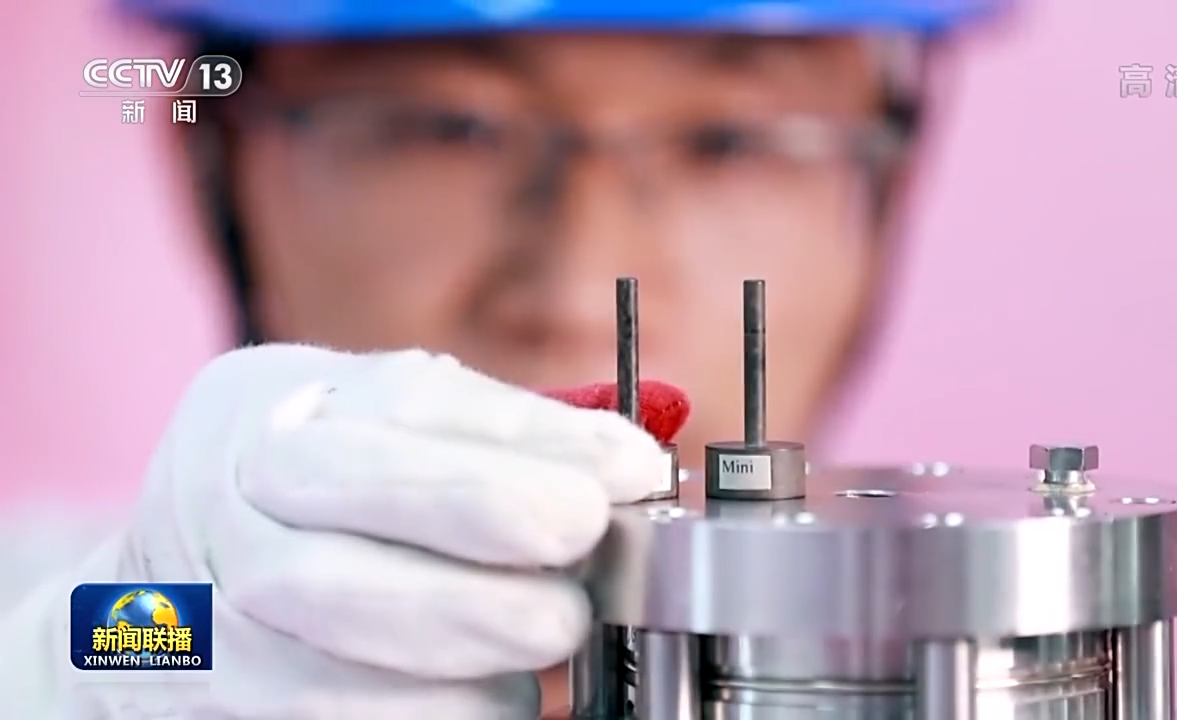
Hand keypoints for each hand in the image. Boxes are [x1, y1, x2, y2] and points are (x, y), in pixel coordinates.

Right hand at [94, 345, 666, 717]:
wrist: (166, 594)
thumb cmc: (310, 492)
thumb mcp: (380, 430)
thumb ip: (493, 436)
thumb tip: (632, 465)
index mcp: (273, 405)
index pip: (409, 406)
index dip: (531, 441)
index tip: (630, 470)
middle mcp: (226, 496)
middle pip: (351, 492)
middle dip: (487, 523)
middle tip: (583, 556)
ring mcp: (210, 603)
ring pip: (337, 612)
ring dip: (470, 633)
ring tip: (555, 634)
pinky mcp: (227, 692)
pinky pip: (335, 709)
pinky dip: (433, 708)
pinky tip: (498, 697)